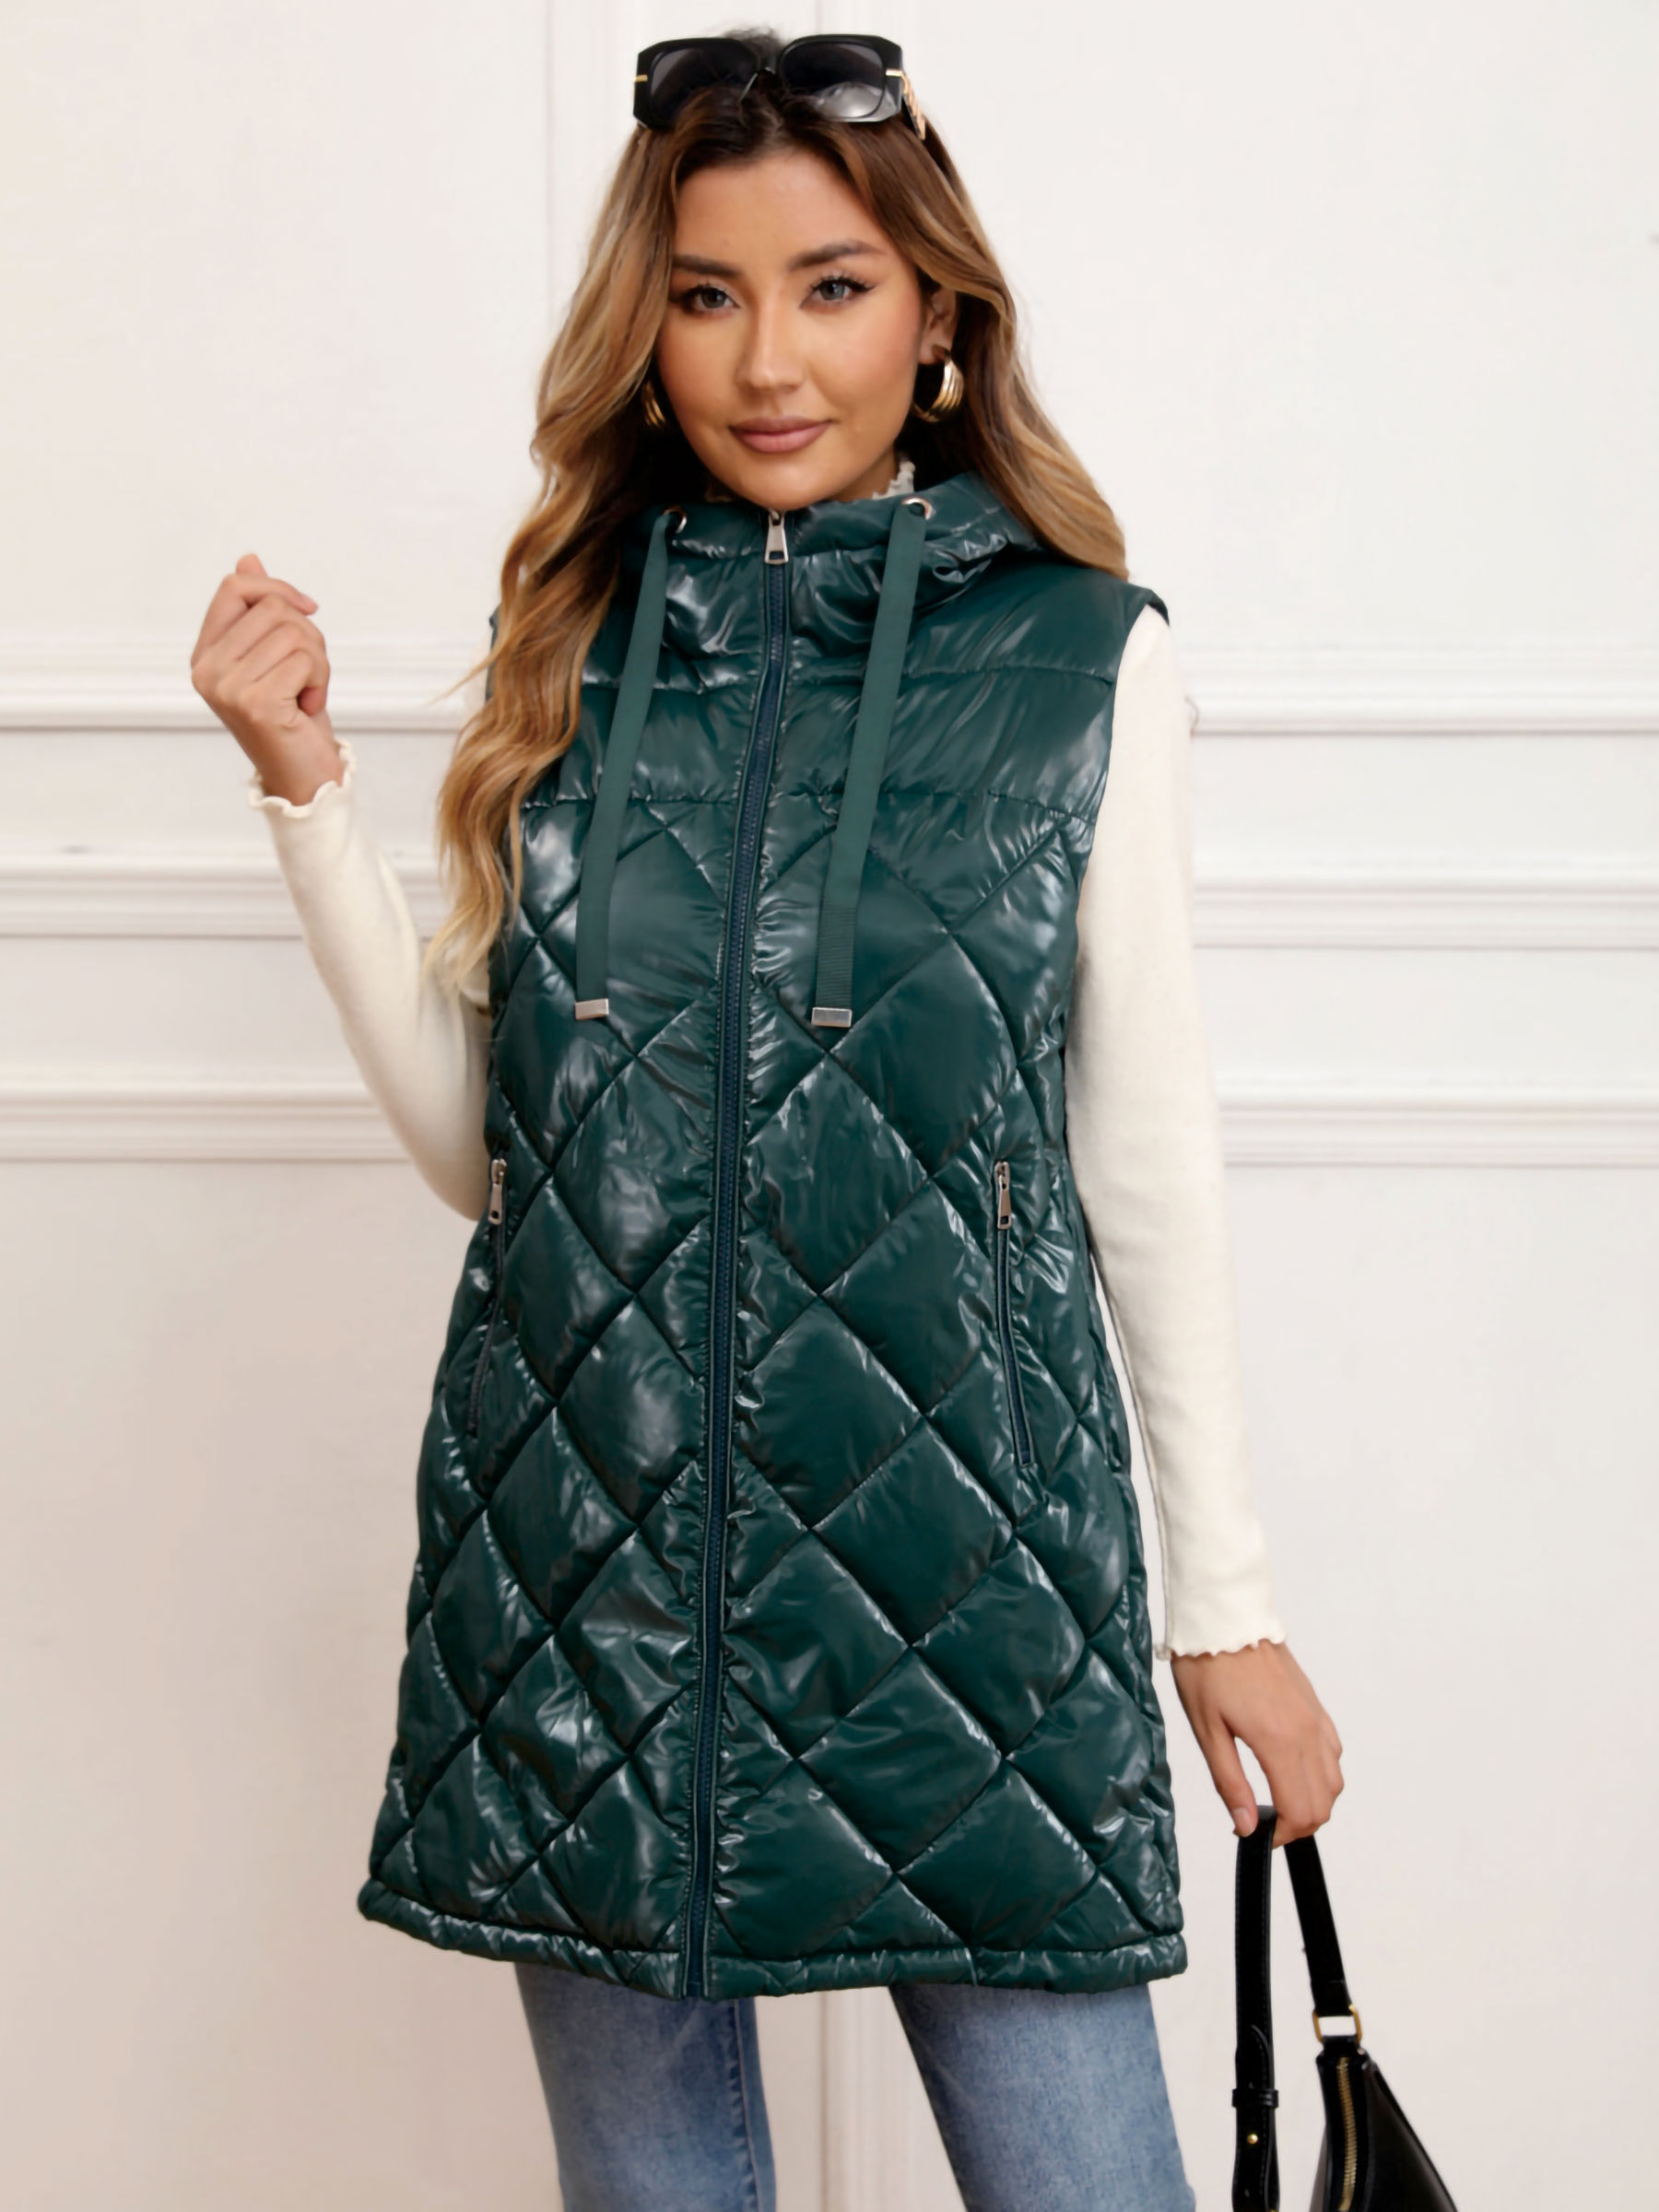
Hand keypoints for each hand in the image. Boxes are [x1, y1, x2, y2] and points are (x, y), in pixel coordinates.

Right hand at [189, 553, 340, 804]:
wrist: (305, 775)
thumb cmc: (294, 717)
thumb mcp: (278, 657)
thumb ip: (258, 612)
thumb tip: (248, 559)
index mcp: (205, 653)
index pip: (235, 587)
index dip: (277, 588)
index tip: (308, 609)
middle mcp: (207, 669)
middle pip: (272, 607)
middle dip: (309, 635)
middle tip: (309, 674)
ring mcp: (227, 687)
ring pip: (294, 632)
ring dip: (319, 662)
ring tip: (308, 694)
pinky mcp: (254, 703)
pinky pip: (305, 660)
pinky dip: (321, 682)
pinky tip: (308, 709)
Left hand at [1170, 1641, 1342, 1843]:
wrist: (1224, 1619)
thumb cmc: (1207, 1668)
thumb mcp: (1207, 1730)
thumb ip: (1230, 1783)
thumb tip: (1246, 1826)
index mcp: (1278, 1741)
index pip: (1300, 1811)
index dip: (1281, 1836)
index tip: (1256, 1835)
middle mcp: (1306, 1732)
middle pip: (1324, 1803)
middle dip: (1298, 1825)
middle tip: (1265, 1823)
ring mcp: (1315, 1717)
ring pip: (1334, 1780)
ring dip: (1313, 1801)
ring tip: (1279, 1801)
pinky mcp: (1315, 1705)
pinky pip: (1333, 1751)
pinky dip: (1321, 1773)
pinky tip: (1292, 1769)